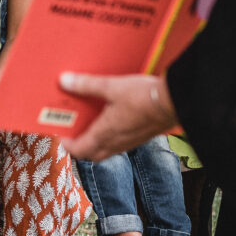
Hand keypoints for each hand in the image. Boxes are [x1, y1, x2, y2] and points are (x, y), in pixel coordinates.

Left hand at [59, 73, 177, 160]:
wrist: (174, 102)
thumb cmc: (143, 96)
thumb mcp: (111, 86)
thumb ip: (86, 84)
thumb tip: (64, 81)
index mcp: (105, 133)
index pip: (79, 150)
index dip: (68, 145)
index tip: (61, 135)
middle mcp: (116, 142)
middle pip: (92, 154)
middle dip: (80, 147)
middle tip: (74, 133)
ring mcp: (129, 142)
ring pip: (106, 151)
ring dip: (96, 144)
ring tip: (91, 128)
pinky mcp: (140, 138)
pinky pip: (120, 144)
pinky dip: (110, 139)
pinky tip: (113, 123)